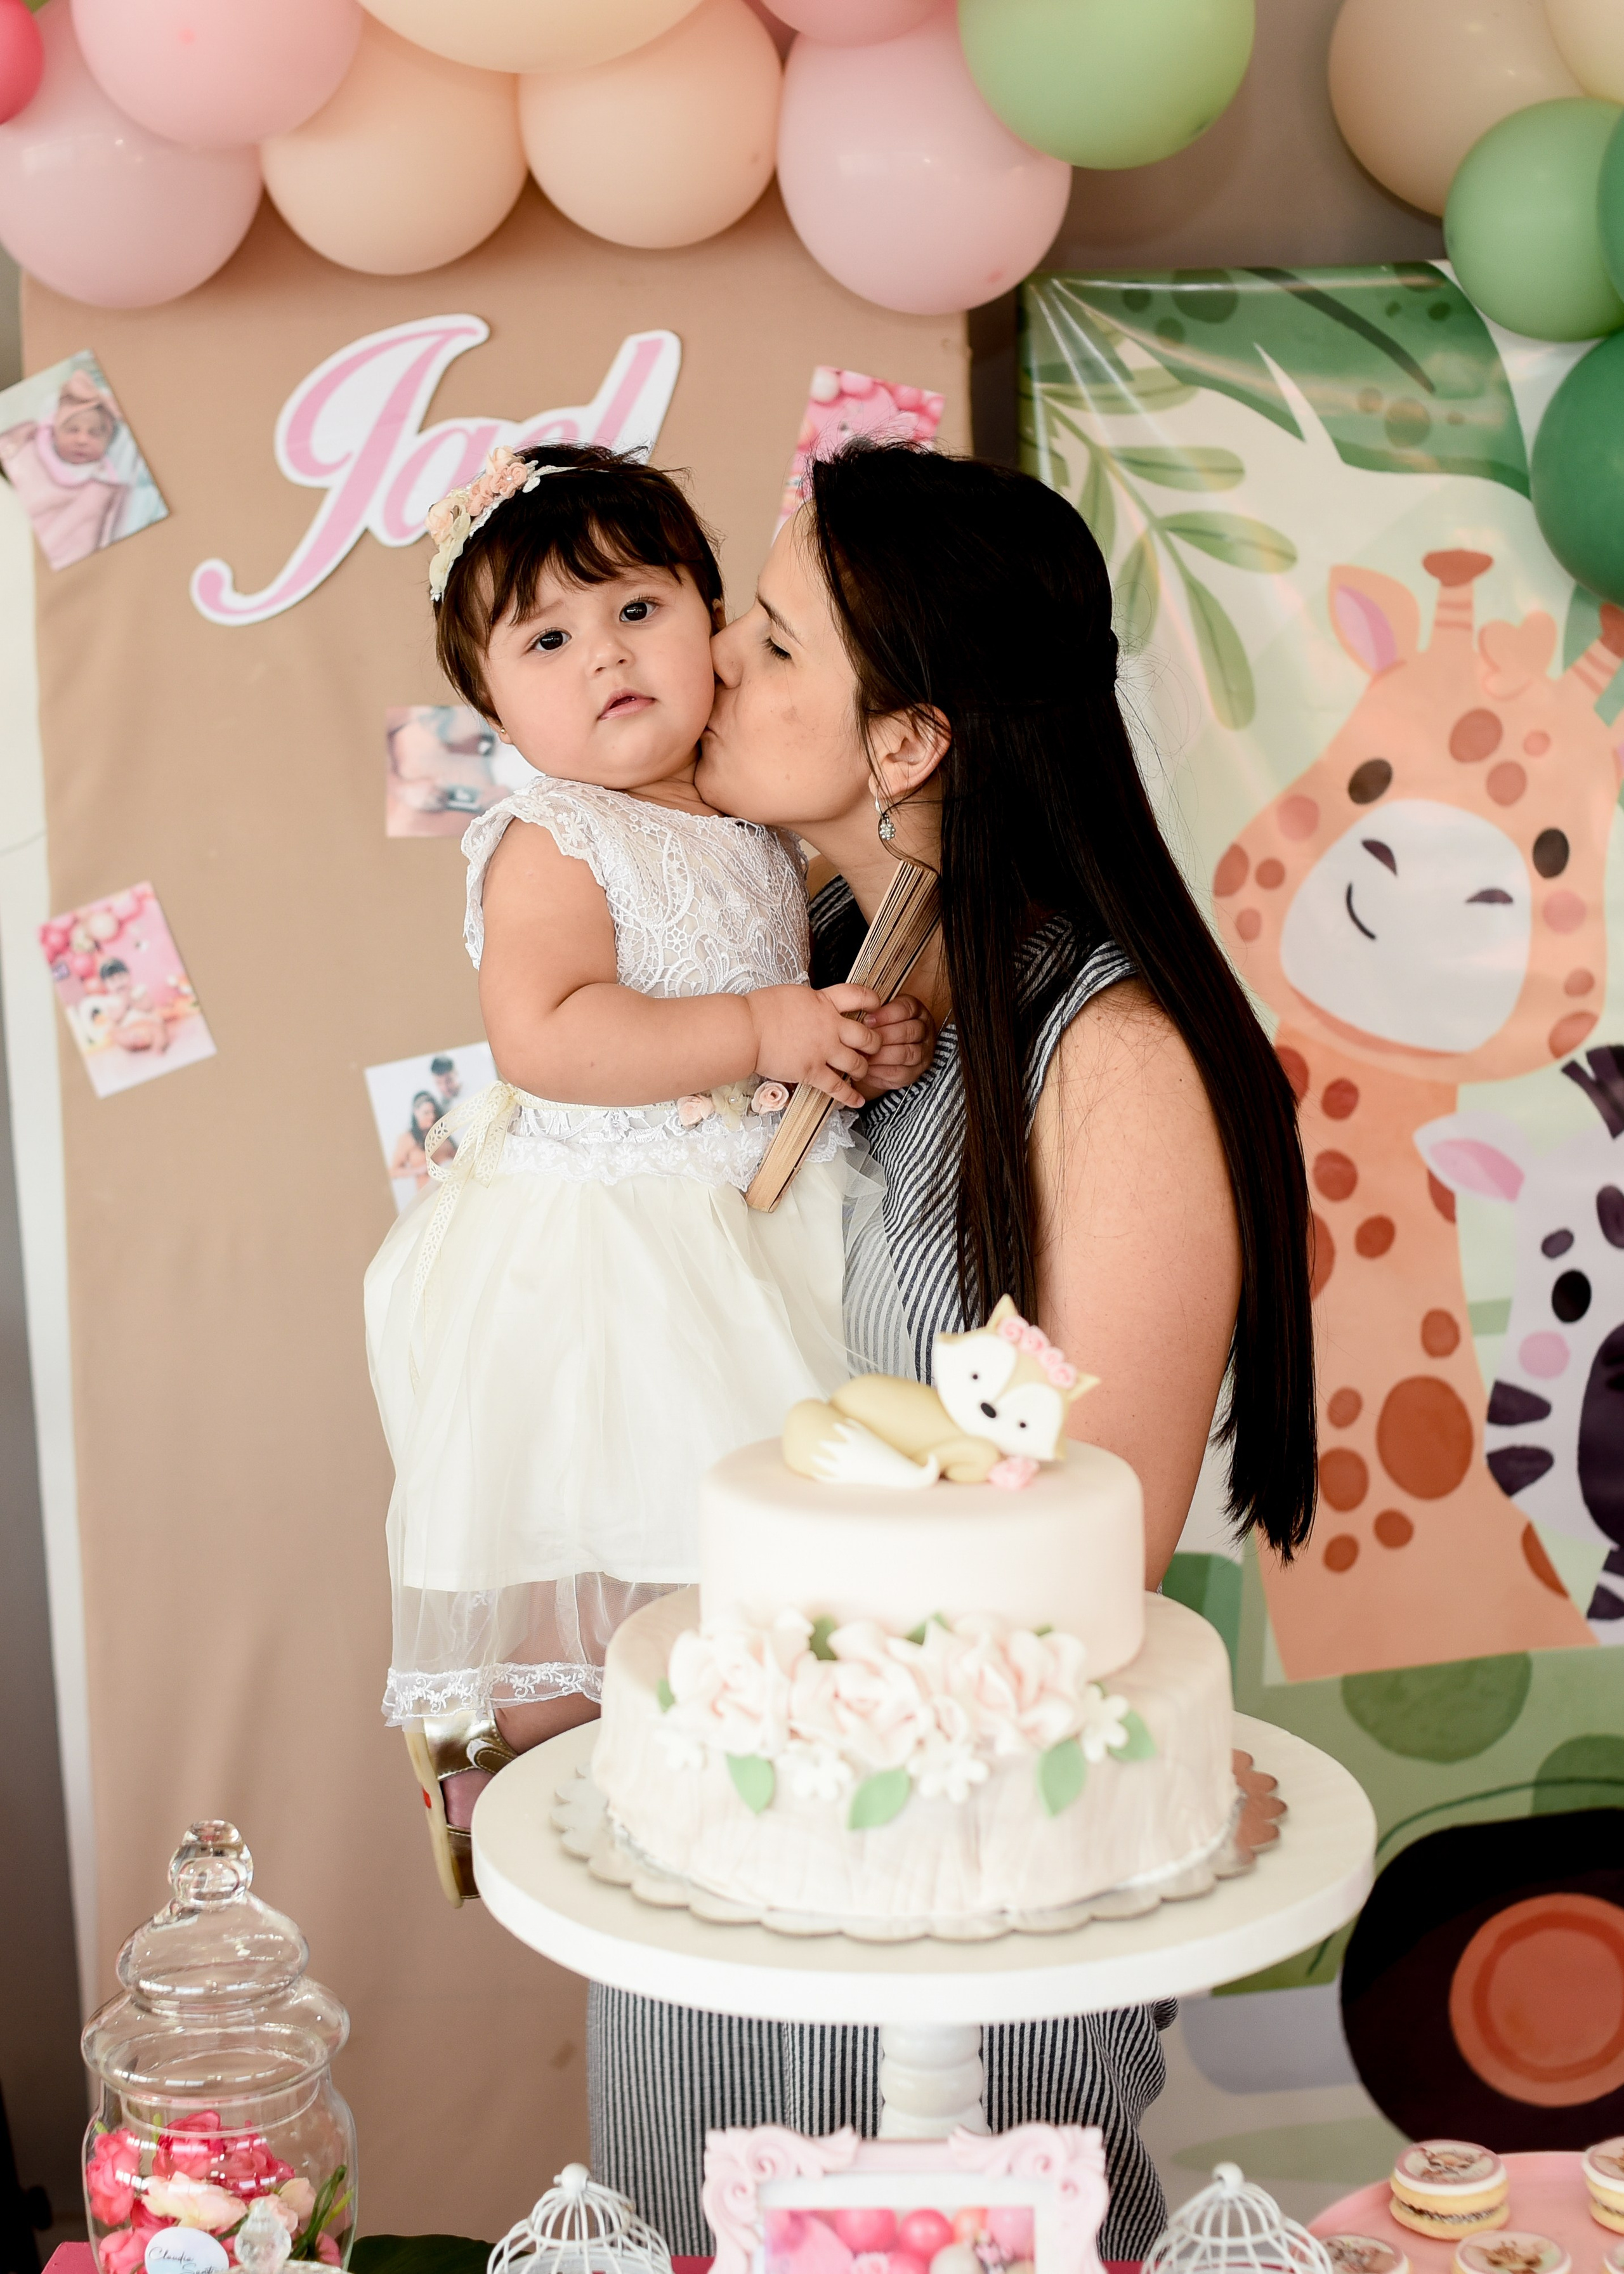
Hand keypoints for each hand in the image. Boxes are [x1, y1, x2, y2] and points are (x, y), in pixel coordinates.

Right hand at [747, 982, 880, 1107]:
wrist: (746, 1030)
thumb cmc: (761, 1010)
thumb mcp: (794, 995)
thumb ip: (814, 1002)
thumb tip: (819, 1004)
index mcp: (824, 1002)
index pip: (860, 996)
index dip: (874, 1001)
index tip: (878, 1006)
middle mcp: (830, 1026)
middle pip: (867, 1036)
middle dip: (875, 1043)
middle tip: (873, 1047)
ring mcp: (823, 1051)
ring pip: (857, 1064)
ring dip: (863, 1070)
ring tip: (861, 1072)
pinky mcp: (812, 1072)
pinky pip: (837, 1087)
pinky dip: (849, 1097)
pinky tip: (857, 1102)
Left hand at [852, 994, 936, 1098]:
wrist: (890, 1053)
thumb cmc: (883, 1029)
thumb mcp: (881, 1015)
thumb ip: (873, 1014)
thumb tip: (857, 1020)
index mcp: (917, 1012)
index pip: (907, 1009)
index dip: (886, 1015)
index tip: (867, 1020)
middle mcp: (925, 1032)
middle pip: (909, 1031)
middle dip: (883, 1036)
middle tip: (864, 1040)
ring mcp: (922, 1054)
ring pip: (906, 1054)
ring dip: (881, 1055)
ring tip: (863, 1054)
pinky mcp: (914, 1073)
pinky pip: (899, 1073)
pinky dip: (880, 1070)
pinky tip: (867, 1066)